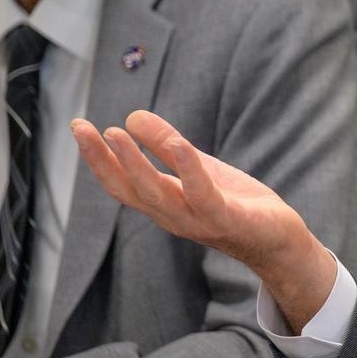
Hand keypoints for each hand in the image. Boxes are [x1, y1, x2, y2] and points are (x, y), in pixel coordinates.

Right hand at [70, 111, 334, 330]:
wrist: (278, 241)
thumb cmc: (236, 204)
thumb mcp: (198, 168)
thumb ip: (167, 146)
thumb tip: (132, 116)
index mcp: (164, 204)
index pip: (121, 183)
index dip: (97, 158)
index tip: (77, 126)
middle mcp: (173, 217)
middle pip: (129, 190)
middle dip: (103, 160)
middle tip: (81, 128)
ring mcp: (198, 221)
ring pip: (158, 194)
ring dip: (135, 164)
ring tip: (117, 132)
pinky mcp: (227, 219)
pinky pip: (203, 194)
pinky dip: (189, 169)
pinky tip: (179, 144)